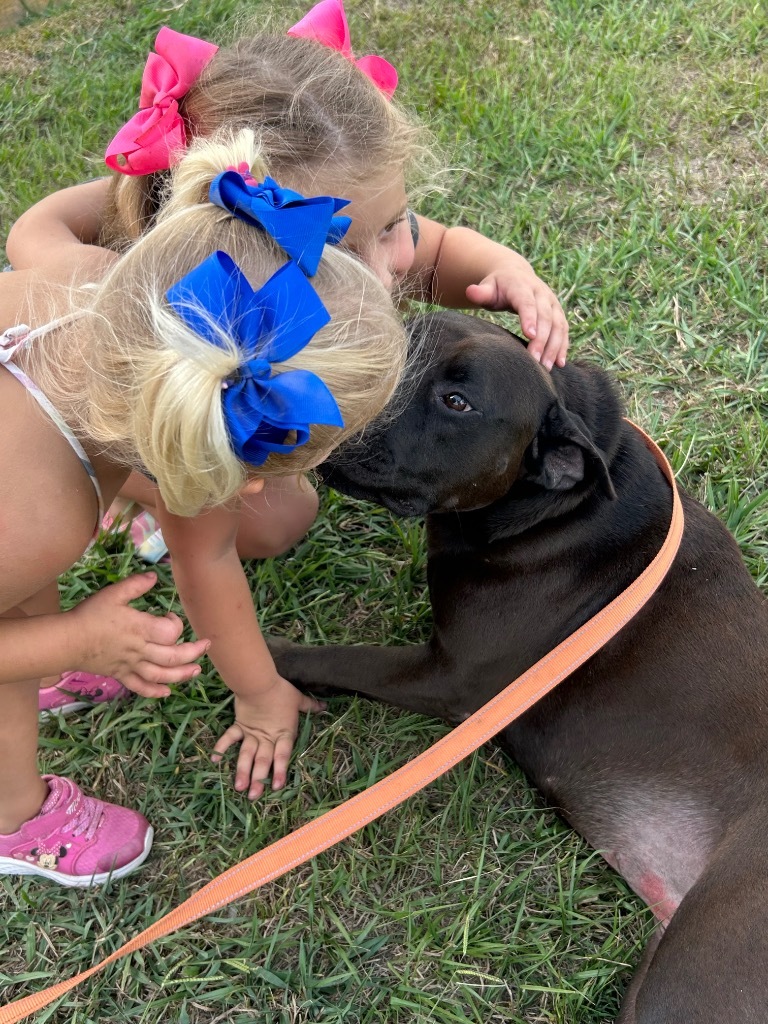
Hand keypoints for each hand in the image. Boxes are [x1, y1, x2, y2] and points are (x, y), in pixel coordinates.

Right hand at [68, 573, 209, 696]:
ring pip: (161, 675)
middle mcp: (139, 650)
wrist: (66, 641)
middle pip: (173, 656)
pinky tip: (166, 692)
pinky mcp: (121, 675)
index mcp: (140, 629)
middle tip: (206, 645)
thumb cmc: (90, 615)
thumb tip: (155, 576)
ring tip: (196, 671)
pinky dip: (154, 691)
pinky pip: (140, 687)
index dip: (177, 624)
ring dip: (182, 674)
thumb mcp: (113, 594)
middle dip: (194, 652)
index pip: (170, 632)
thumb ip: (136, 585)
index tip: (170, 615)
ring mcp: (131, 665)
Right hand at [211, 677, 324, 798]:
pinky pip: (230, 738)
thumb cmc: (280, 691)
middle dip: (258, 779)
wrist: (258, 683)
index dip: (280, 771)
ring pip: (246, 755)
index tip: (276, 786)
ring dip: (242, 771)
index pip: (282, 755)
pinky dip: (222, 747)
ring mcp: (251, 733)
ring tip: (239, 787)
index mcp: (283, 733)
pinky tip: (215, 759)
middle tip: (254, 796)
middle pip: (262, 760)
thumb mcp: (298, 699)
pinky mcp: (240, 725)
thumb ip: (309, 706)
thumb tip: (324, 706)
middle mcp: (267, 737)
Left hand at [466, 269, 568, 370]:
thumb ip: (480, 292)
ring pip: (558, 325)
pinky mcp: (558, 313)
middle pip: (545, 317)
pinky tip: (559, 363)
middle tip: (536, 361)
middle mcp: (541, 293)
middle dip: (542, 340)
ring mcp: (552, 303)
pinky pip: (563, 330)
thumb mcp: (488, 287)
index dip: (530, 318)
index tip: (530, 335)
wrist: (516, 275)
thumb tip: (470, 292)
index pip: (527, 302)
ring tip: (546, 367)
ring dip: (554, 346)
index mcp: (522, 286)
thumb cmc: (498, 287)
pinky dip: (563, 346)